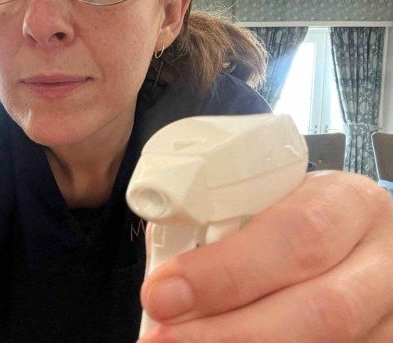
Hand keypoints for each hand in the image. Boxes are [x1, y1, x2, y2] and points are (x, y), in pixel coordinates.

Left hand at [139, 171, 392, 341]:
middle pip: (322, 310)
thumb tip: (161, 285)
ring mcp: (391, 314)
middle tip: (161, 340)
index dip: (225, 272)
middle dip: (230, 333)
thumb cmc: (291, 217)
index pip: (295, 236)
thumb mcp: (266, 201)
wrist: (349, 242)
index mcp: (348, 203)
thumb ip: (221, 228)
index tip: (162, 293)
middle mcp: (382, 261)